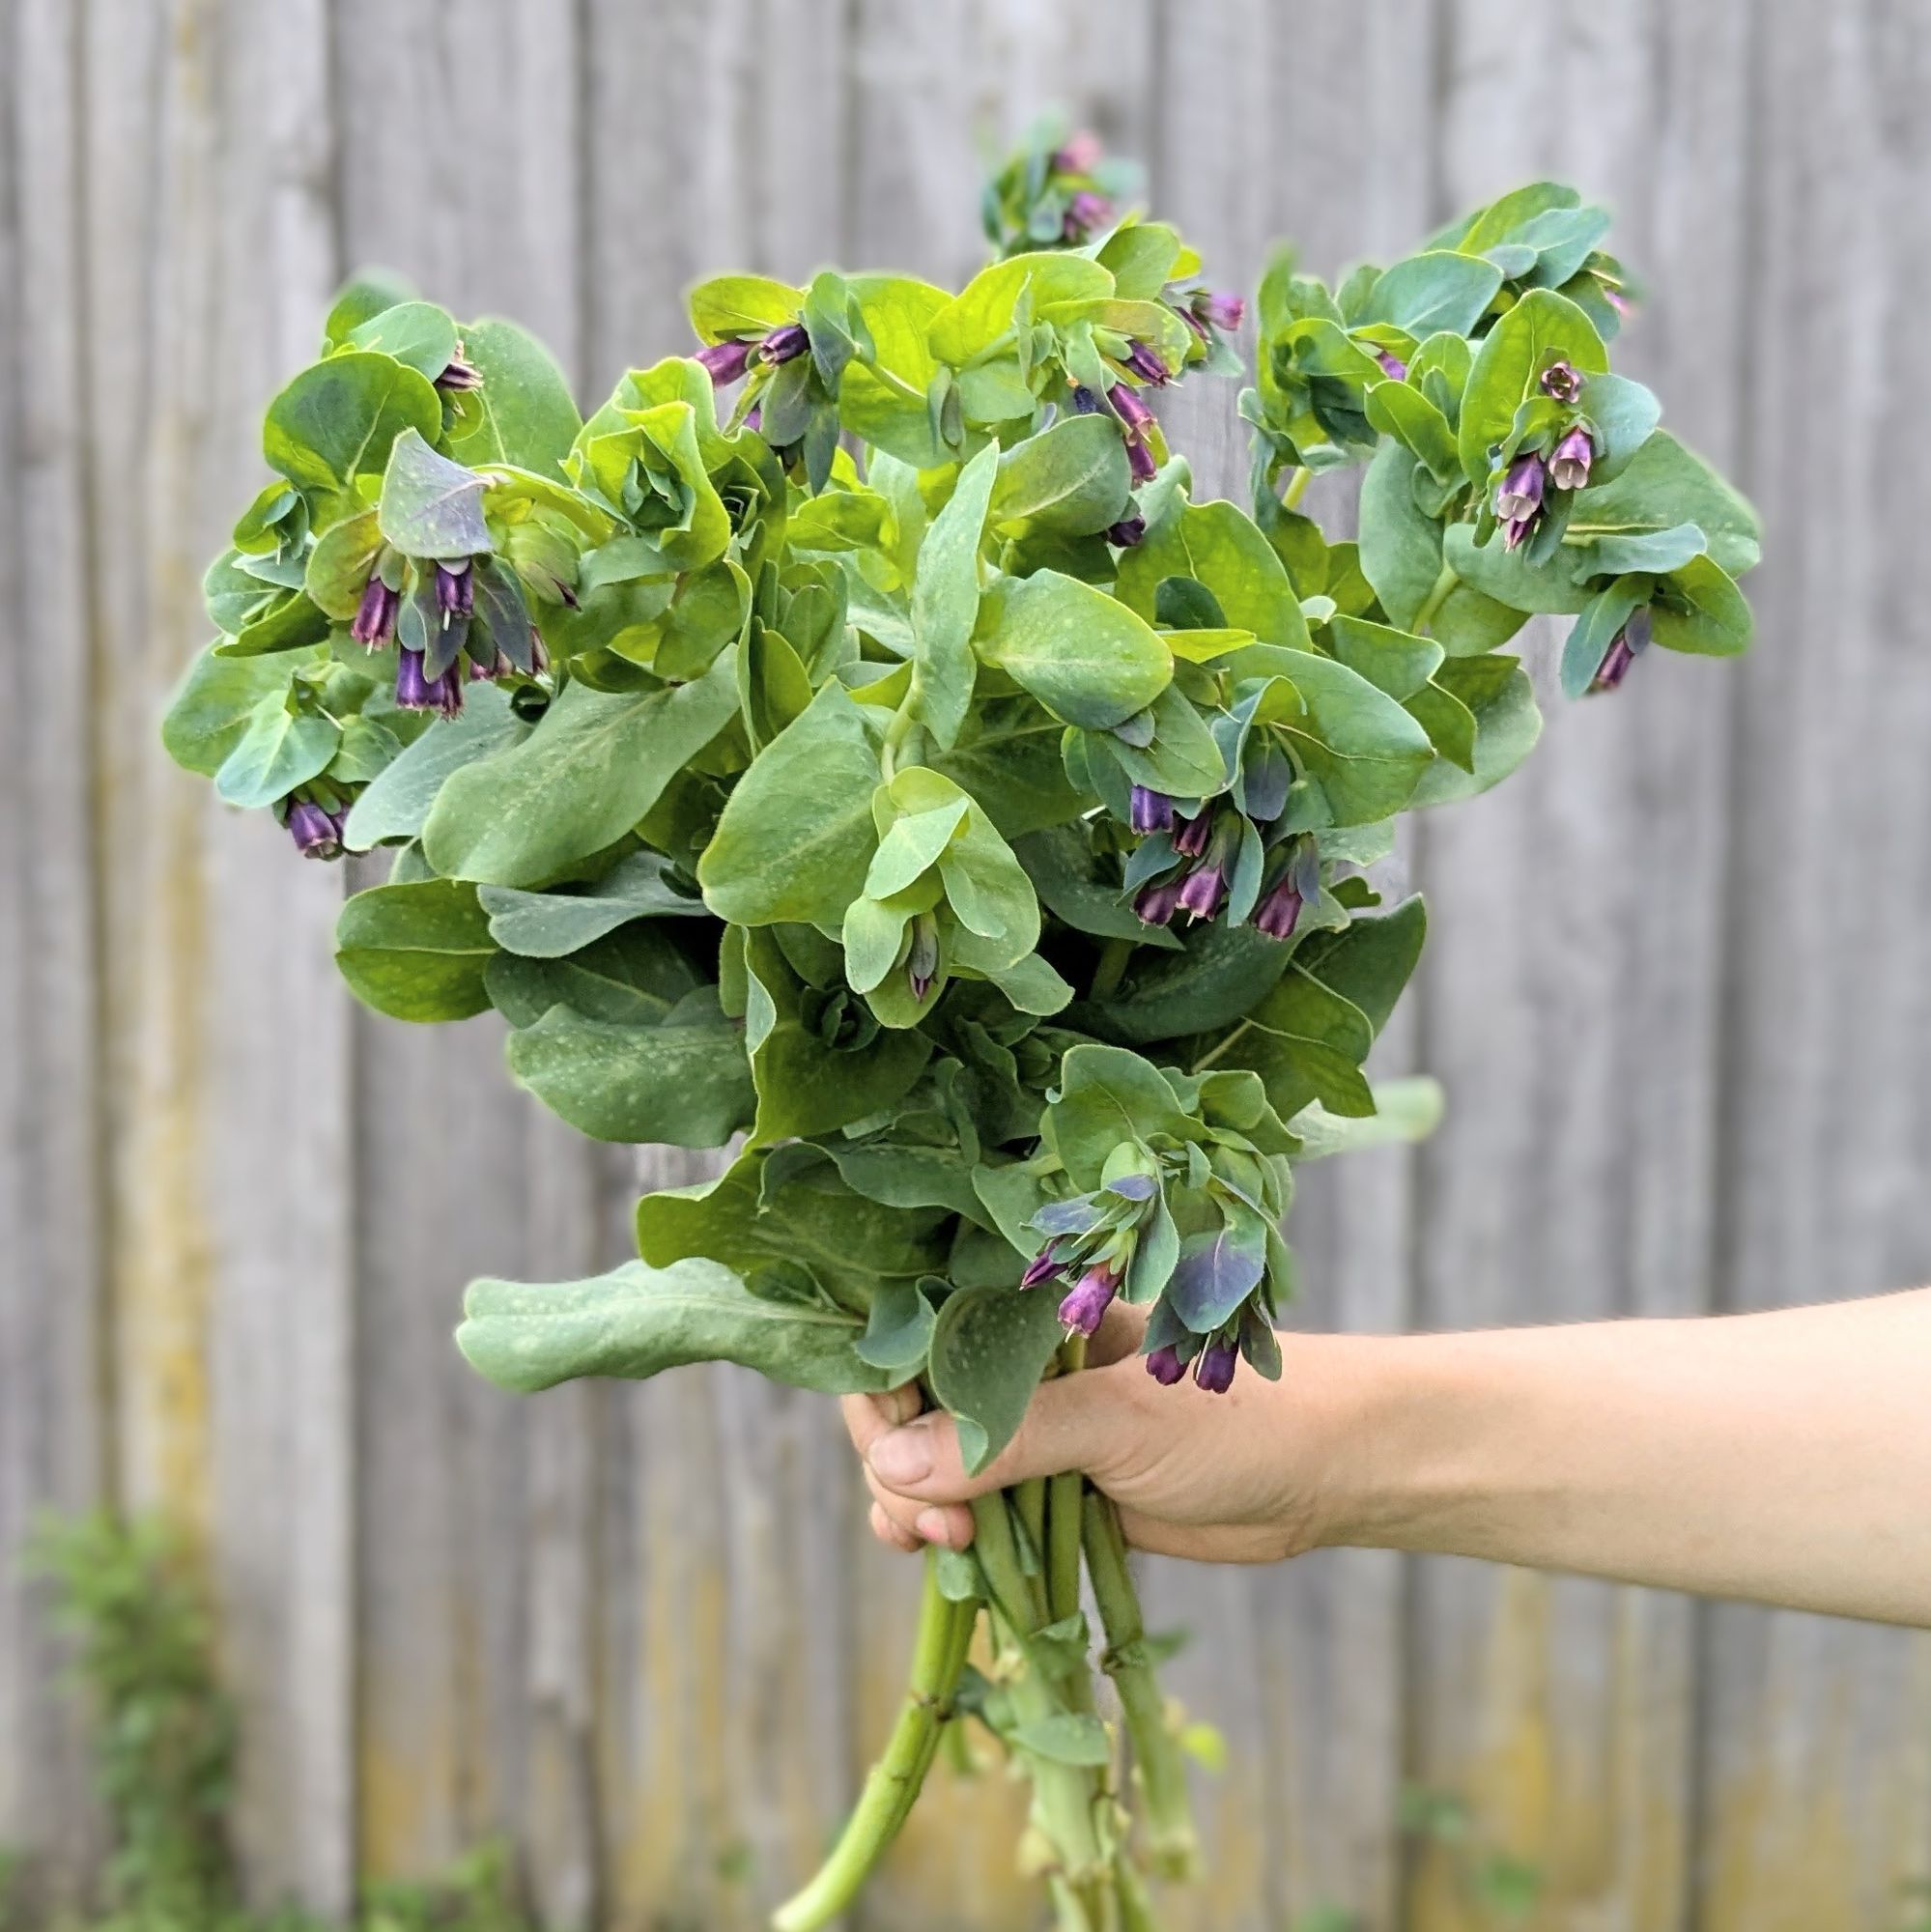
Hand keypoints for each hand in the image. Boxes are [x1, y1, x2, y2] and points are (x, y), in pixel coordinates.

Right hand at [844, 1301, 1344, 1563]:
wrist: (1323, 1472)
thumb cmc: (1233, 1416)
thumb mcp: (1115, 1420)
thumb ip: (1005, 1439)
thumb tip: (893, 1467)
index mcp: (1030, 1308)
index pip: (914, 1332)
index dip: (882, 1391)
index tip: (888, 1455)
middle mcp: (1018, 1359)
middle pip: (907, 1402)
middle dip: (895, 1464)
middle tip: (930, 1529)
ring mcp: (1031, 1425)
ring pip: (929, 1462)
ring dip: (913, 1508)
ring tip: (947, 1552)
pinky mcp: (1050, 1485)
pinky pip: (972, 1509)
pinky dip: (947, 1536)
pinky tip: (950, 1563)